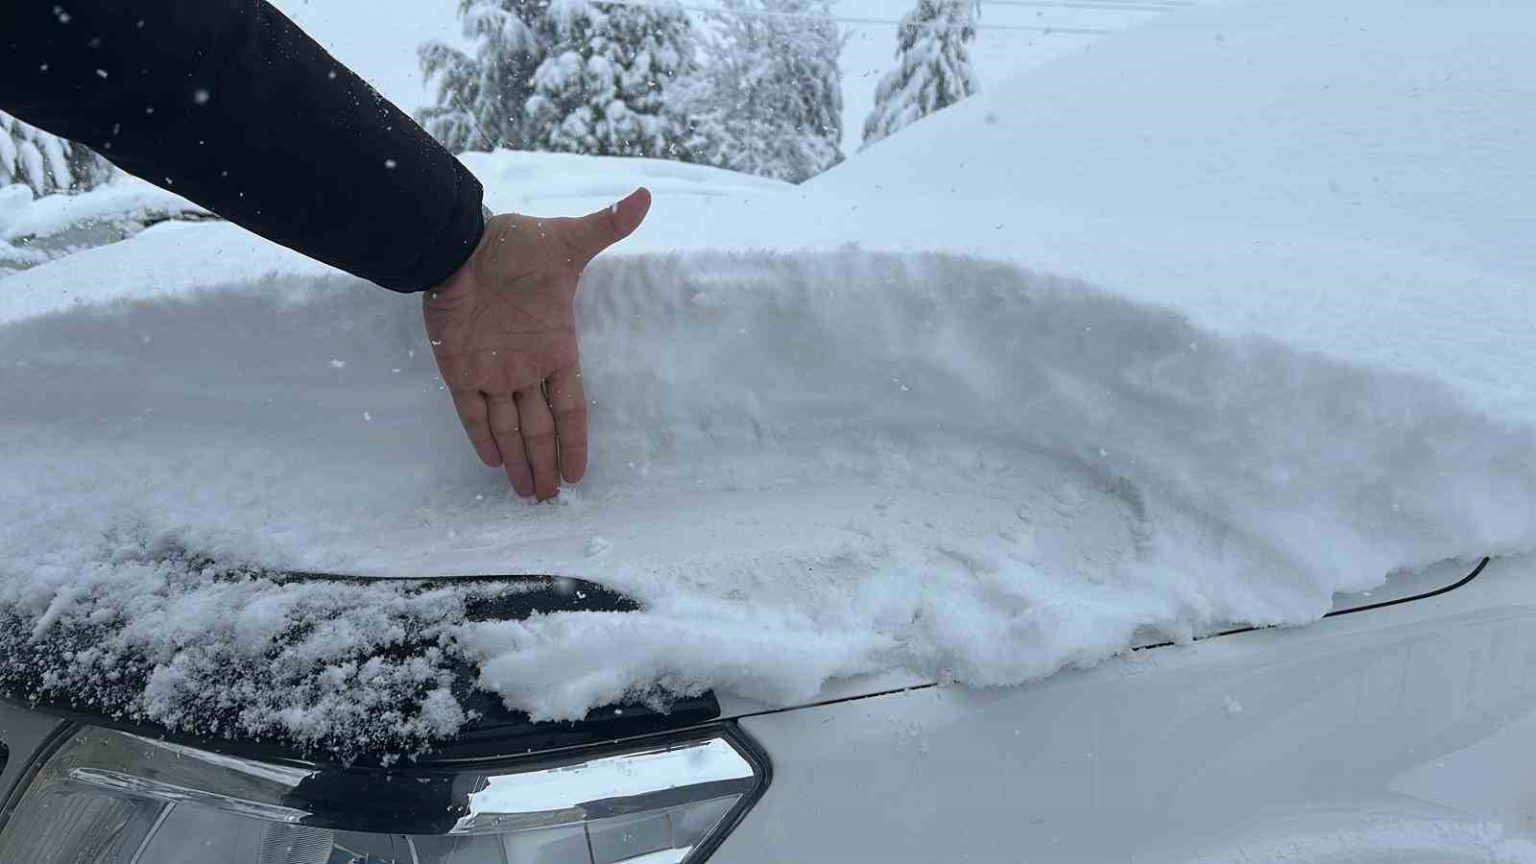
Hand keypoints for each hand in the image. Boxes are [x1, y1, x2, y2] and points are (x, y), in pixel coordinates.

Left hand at [424, 188, 650, 499]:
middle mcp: (526, 367)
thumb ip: (606, 226)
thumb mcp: (566, 241)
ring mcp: (492, 370)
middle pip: (538, 428)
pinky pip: (472, 412)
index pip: (570, 407)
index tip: (579, 475)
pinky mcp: (459, 367)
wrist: (460, 241)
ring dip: (517, 460)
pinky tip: (492, 463)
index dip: (573, 442)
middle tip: (549, 500)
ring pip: (508, 427)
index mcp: (556, 348)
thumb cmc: (516, 243)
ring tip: (526, 494)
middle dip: (543, 464)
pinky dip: (481, 437)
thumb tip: (646, 197)